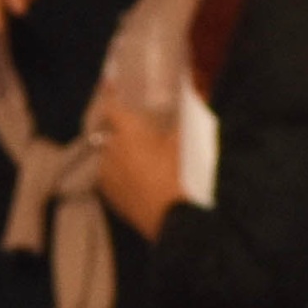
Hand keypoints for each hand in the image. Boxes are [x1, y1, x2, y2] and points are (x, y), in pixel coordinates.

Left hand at [91, 92, 187, 230]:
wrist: (177, 223)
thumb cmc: (183, 176)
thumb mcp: (190, 142)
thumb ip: (190, 115)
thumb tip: (201, 90)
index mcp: (128, 132)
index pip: (110, 106)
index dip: (110, 93)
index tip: (111, 84)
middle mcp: (111, 151)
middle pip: (106, 132)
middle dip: (116, 127)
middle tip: (133, 125)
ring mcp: (108, 177)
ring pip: (106, 156)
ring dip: (116, 152)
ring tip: (134, 153)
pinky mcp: (111, 199)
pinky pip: (110, 178)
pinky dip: (119, 173)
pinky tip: (135, 176)